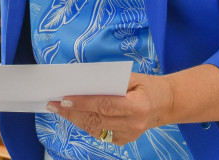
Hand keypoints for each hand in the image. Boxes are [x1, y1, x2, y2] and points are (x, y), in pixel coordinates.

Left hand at [45, 72, 169, 145]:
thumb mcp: (132, 78)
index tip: (65, 98)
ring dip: (75, 118)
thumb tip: (83, 82)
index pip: (105, 104)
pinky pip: (101, 133)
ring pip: (95, 129)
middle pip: (96, 119)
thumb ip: (110, 81)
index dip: (83, 102)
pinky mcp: (125, 140)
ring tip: (59, 109)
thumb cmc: (146, 86)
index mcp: (137, 106)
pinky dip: (87, 124)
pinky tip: (75, 116)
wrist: (166, 103)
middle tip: (53, 104)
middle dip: (72, 111)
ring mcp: (130, 135)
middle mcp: (134, 124)